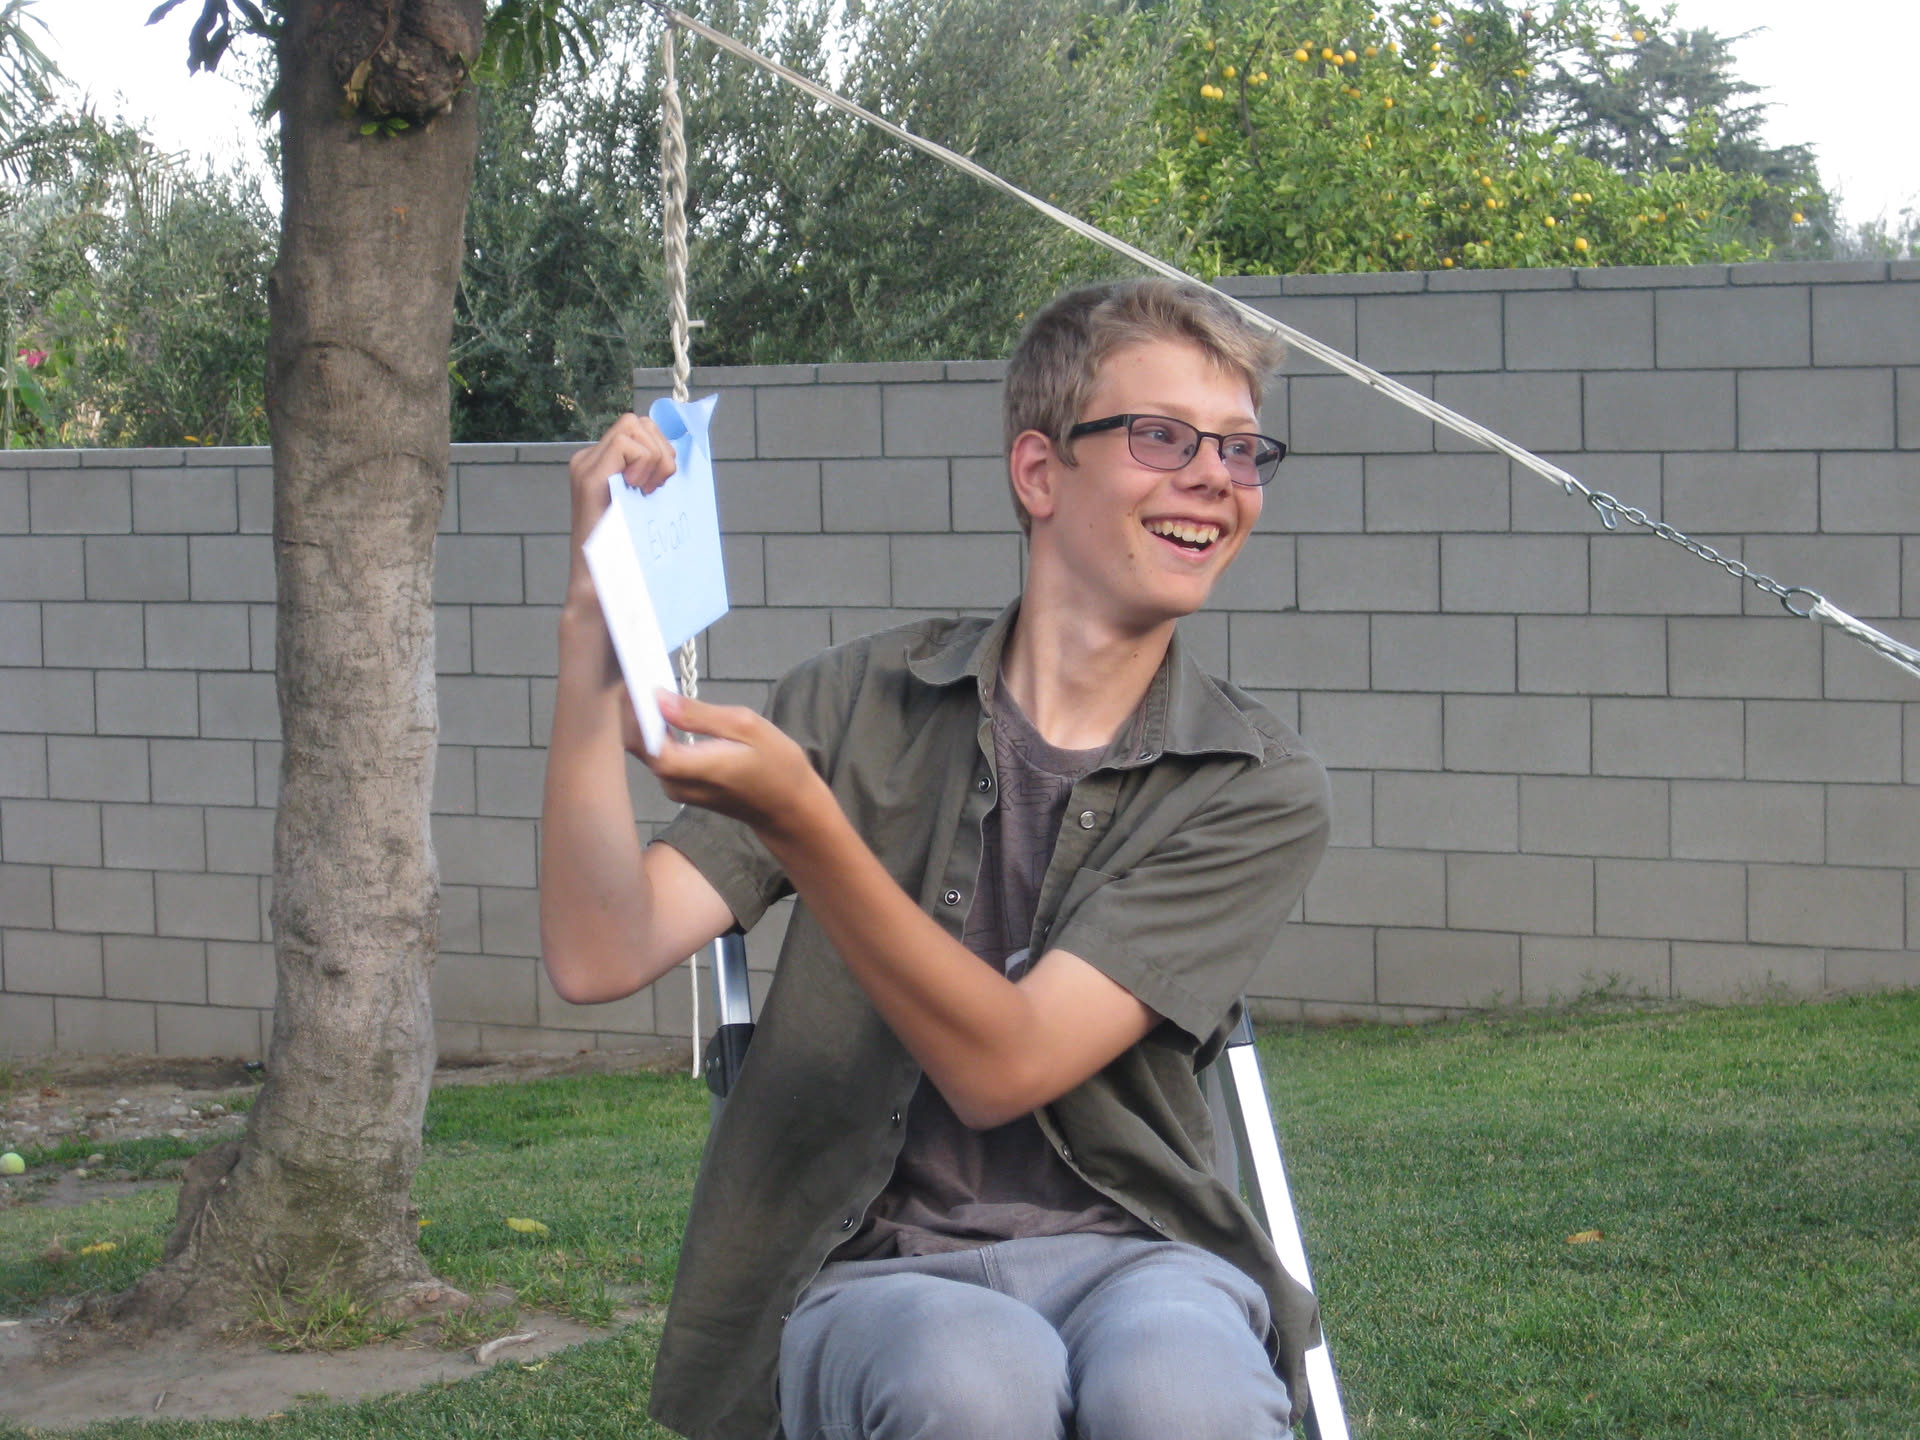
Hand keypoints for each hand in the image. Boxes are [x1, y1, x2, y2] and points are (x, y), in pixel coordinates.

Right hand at [567, 412, 677, 541]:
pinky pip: (625, 443)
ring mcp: (586, 466)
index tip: (661, 484)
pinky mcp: (588, 476)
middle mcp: (590, 460)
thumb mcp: (646, 503)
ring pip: (632, 425)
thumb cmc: (628, 552)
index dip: (661, 449)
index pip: (639, 430)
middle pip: (638, 422)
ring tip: (647, 490)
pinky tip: (638, 491)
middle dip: (661, 449)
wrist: (601, 584)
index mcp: (602, 465)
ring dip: (654, 457)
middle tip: (657, 487)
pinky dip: (643, 463)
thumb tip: (677, 455)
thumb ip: (653, 477)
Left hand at [645, 690, 825, 841]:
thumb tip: (659, 698)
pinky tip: (666, 712)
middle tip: (642, 674)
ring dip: (645, 720)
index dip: (632, 707)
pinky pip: (659, 756)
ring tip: (653, 687)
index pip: (641, 737)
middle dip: (635, 710)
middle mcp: (673, 783)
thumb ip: (699, 715)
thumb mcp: (746, 727)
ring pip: (645, 750)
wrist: (790, 807)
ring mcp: (675, 789)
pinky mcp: (680, 788)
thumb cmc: (776, 765)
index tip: (634, 676)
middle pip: (637, 744)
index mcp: (689, 767)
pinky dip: (657, 733)